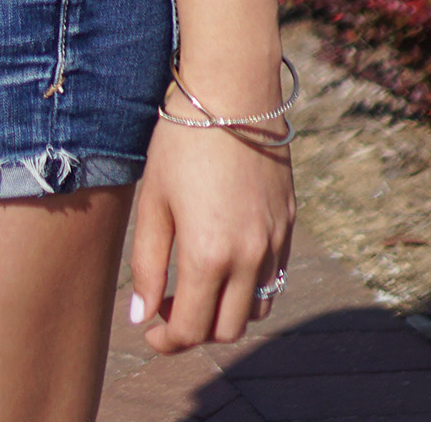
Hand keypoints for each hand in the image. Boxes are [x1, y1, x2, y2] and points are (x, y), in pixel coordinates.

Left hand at [127, 113, 294, 354]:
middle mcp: (249, 258)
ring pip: (256, 310)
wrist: (233, 91)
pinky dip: (251, 287)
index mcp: (209, 255)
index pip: (191, 330)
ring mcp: (274, 243)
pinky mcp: (289, 225)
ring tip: (198, 285)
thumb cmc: (182, 140)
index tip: (149, 329)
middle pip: (226, 330)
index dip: (166, 340)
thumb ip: (147, 264)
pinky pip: (275, 278)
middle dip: (195, 330)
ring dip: (226, 312)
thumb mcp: (154, 201)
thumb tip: (142, 316)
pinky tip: (226, 261)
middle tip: (169, 307)